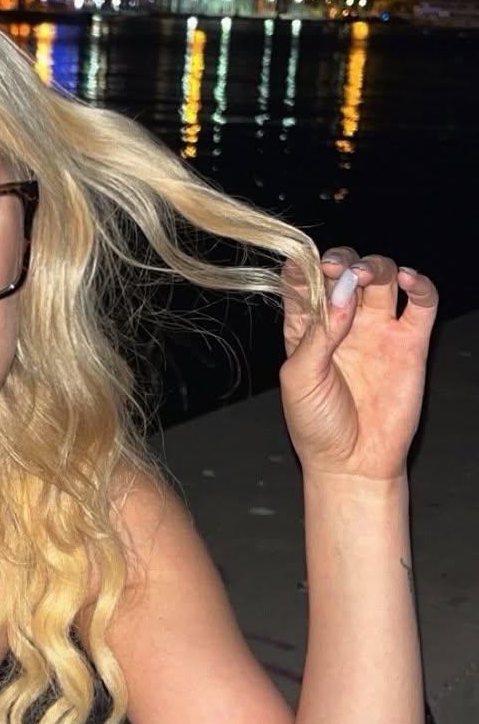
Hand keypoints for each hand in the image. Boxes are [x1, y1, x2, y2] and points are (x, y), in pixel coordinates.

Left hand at [278, 247, 437, 480]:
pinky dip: (419, 284)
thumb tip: (339, 296)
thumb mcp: (300, 379)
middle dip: (342, 260)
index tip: (305, 262)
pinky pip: (422, 303)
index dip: (306, 265)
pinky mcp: (411, 343)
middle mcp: (342, 322)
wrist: (352, 463)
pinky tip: (408, 279)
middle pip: (345, 271)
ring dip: (374, 266)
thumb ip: (317, 336)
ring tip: (364, 276)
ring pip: (382, 278)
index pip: (304, 281)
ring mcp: (378, 330)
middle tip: (336, 268)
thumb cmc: (316, 425)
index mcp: (307, 328)